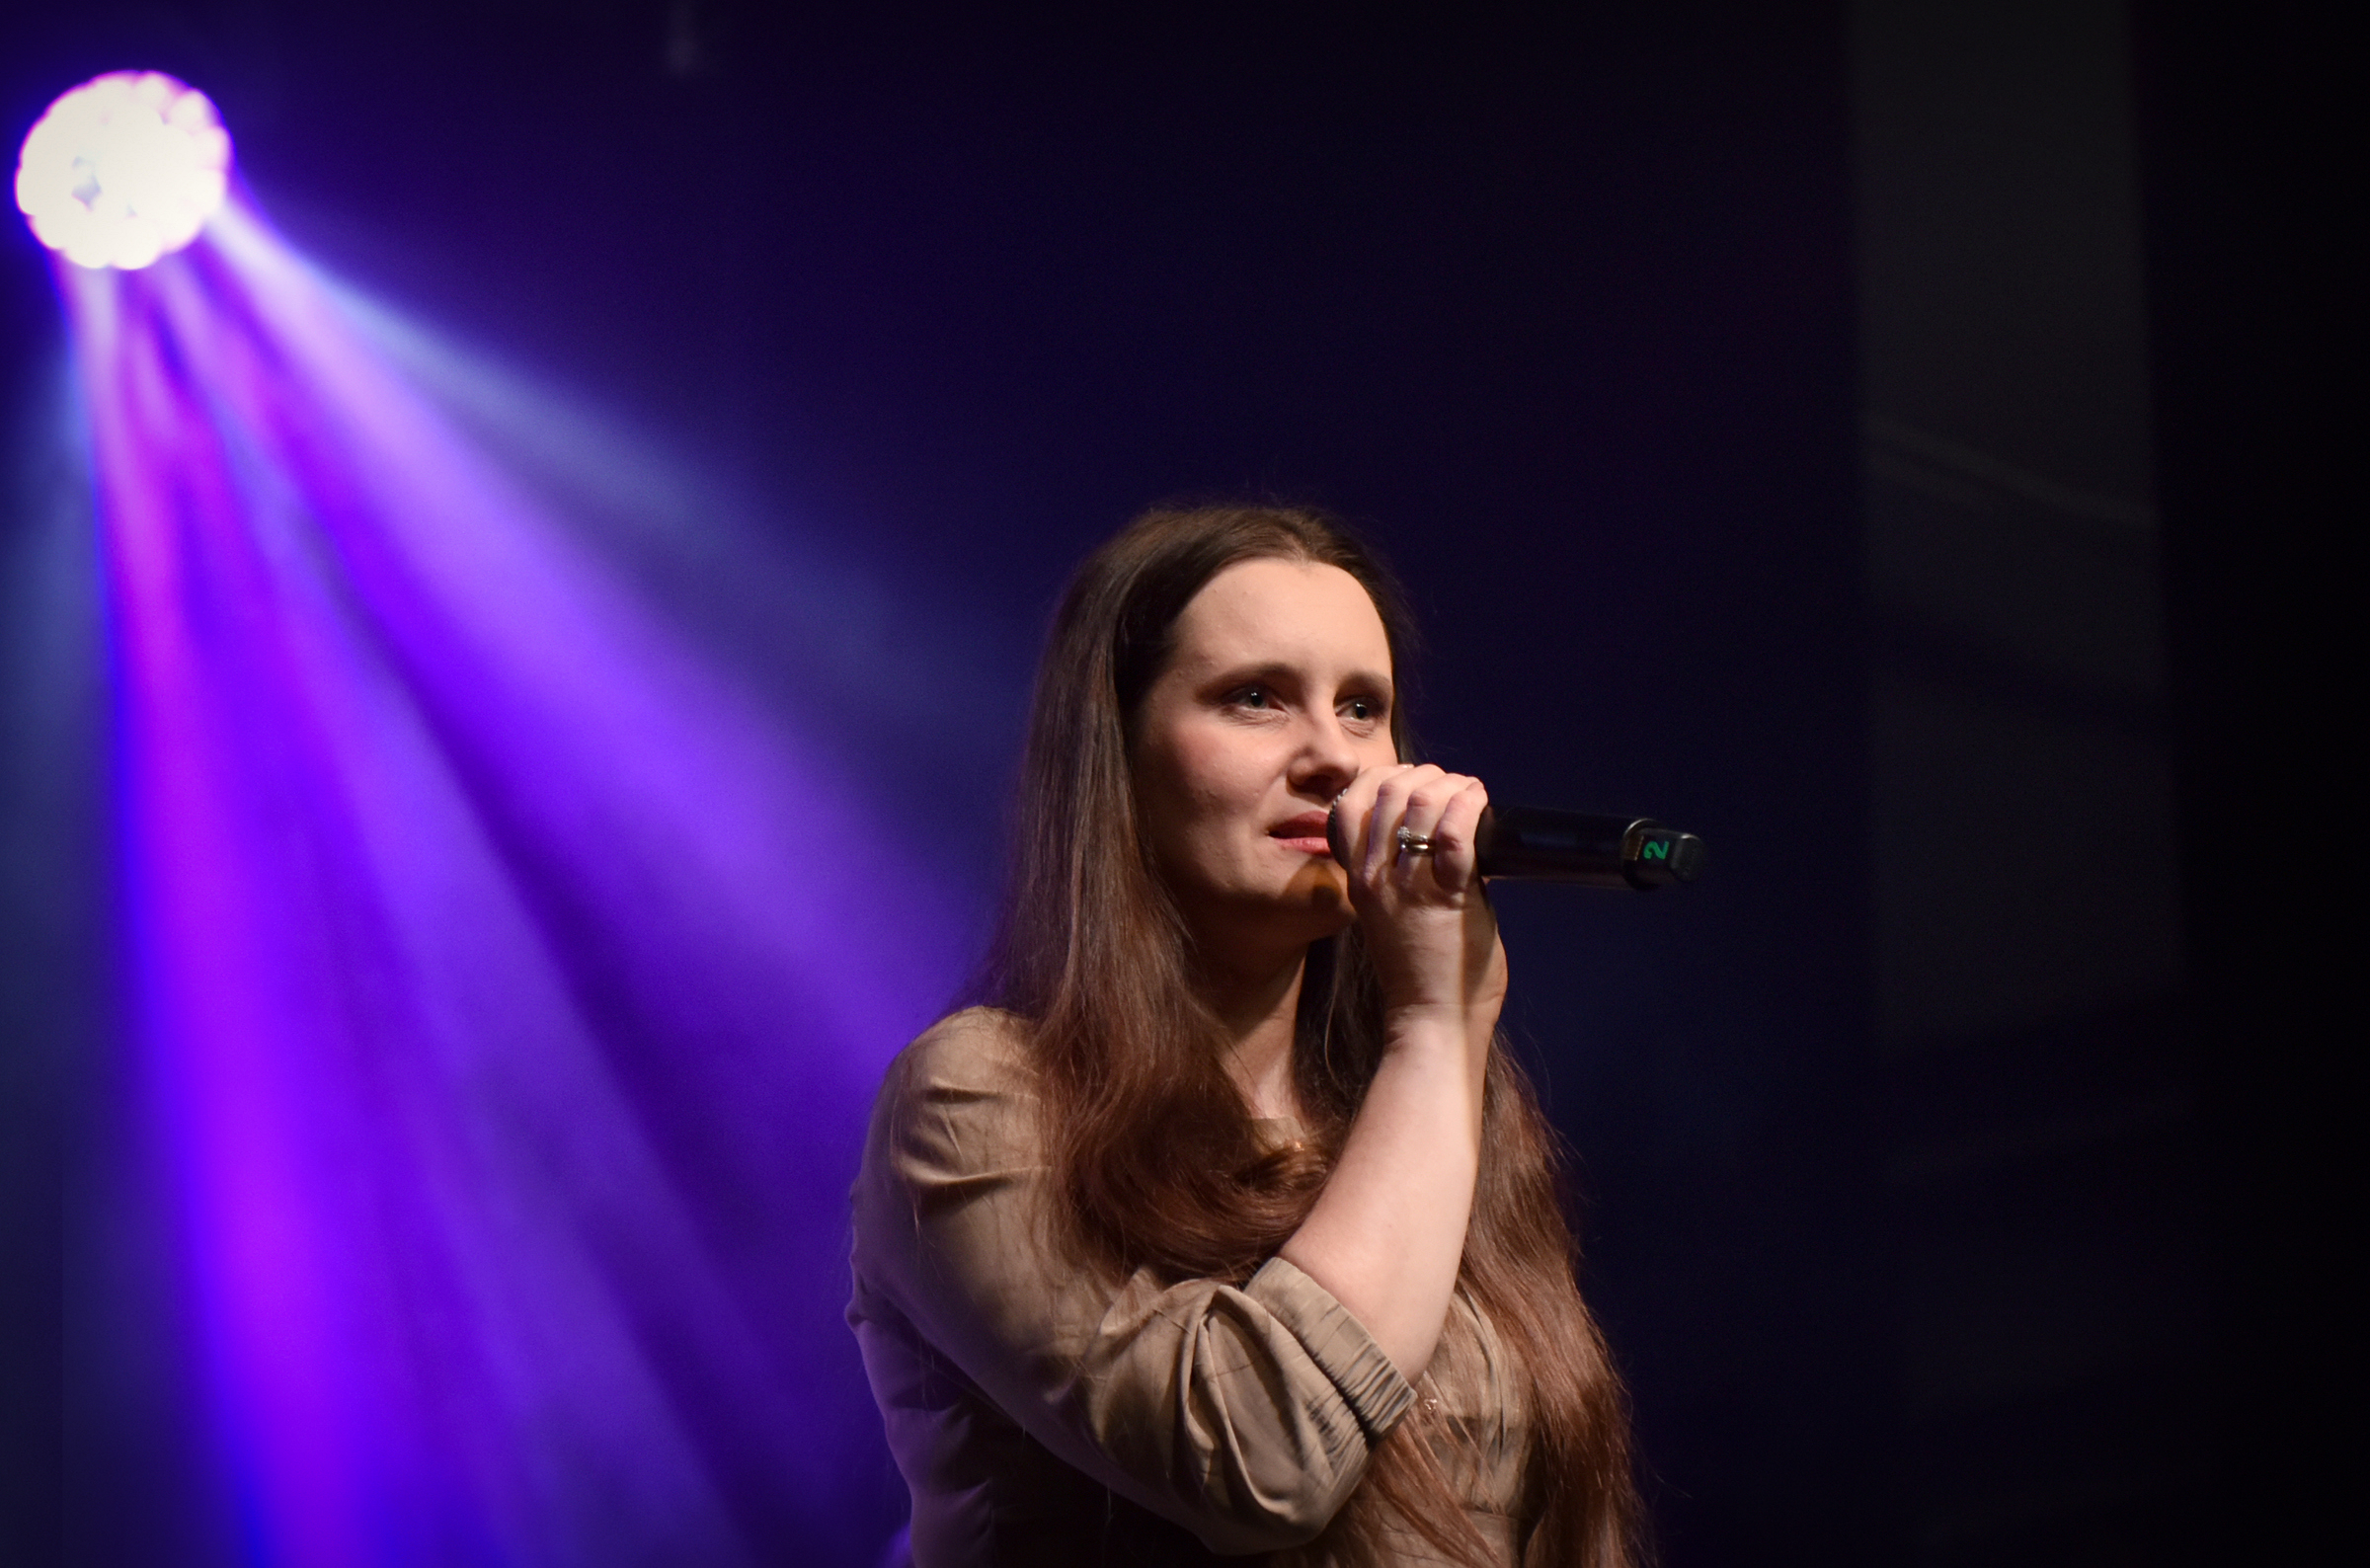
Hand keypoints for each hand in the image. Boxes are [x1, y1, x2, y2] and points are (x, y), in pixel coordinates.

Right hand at [1328, 764, 1507, 1045]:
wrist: (1433, 1022)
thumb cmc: (1421, 970)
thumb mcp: (1391, 912)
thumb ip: (1402, 871)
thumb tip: (1438, 826)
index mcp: (1358, 879)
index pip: (1350, 801)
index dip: (1385, 777)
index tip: (1415, 784)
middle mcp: (1375, 878)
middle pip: (1388, 790)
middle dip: (1428, 776)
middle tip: (1454, 790)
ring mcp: (1408, 887)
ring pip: (1421, 801)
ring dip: (1454, 787)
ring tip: (1471, 797)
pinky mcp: (1447, 898)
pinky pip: (1455, 833)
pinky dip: (1471, 805)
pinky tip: (1480, 804)